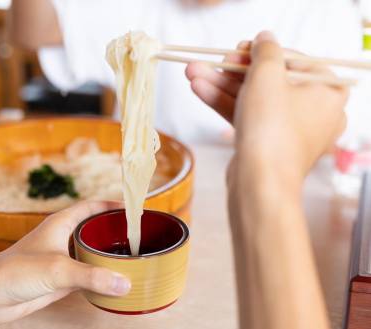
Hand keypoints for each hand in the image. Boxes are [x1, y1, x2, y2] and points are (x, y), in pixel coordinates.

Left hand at [0, 201, 130, 324]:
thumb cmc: (13, 272)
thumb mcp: (57, 270)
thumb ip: (92, 276)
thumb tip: (123, 282)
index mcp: (60, 223)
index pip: (91, 206)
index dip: (112, 204)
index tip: (133, 209)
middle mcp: (62, 238)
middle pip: (94, 228)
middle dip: (114, 231)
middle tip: (138, 236)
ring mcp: (61, 258)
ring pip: (90, 251)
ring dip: (108, 254)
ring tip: (131, 258)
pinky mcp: (59, 278)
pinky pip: (86, 273)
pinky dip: (100, 276)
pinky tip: (113, 281)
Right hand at [186, 31, 347, 182]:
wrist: (260, 184)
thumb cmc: (272, 130)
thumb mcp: (267, 77)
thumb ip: (266, 51)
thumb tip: (265, 39)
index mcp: (327, 91)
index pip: (293, 61)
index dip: (261, 52)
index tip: (238, 49)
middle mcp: (312, 111)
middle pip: (268, 80)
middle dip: (232, 70)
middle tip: (212, 61)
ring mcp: (288, 130)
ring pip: (252, 99)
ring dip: (221, 85)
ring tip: (193, 72)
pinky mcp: (267, 144)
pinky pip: (247, 116)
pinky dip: (225, 103)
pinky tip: (199, 89)